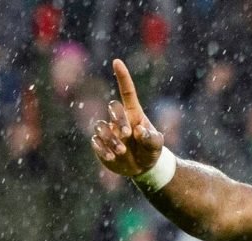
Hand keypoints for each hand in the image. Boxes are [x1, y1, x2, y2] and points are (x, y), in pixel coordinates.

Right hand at [90, 59, 163, 176]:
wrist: (141, 168)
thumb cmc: (150, 151)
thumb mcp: (156, 146)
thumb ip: (151, 138)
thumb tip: (138, 130)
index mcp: (134, 114)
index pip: (127, 92)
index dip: (122, 77)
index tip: (117, 62)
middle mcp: (119, 120)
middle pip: (113, 108)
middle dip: (118, 119)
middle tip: (127, 135)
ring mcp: (108, 131)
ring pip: (101, 127)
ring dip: (110, 139)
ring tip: (121, 152)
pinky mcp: (100, 144)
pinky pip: (95, 141)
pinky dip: (102, 148)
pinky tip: (111, 157)